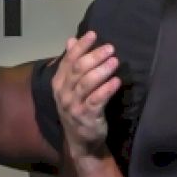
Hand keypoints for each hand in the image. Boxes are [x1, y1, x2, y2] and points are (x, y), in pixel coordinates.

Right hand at [51, 31, 121, 156]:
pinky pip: (97, 100)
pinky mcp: (87, 117)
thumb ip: (71, 64)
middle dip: (94, 56)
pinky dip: (107, 89)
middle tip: (110, 48)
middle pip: (78, 69)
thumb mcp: (71, 87)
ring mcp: (74, 105)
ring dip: (102, 70)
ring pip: (87, 83)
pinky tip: (117, 81)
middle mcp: (63, 93)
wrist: (81, 141)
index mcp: (59, 83)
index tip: (93, 34)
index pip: (68, 60)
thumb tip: (71, 40)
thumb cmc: (78, 109)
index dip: (81, 46)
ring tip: (115, 61)